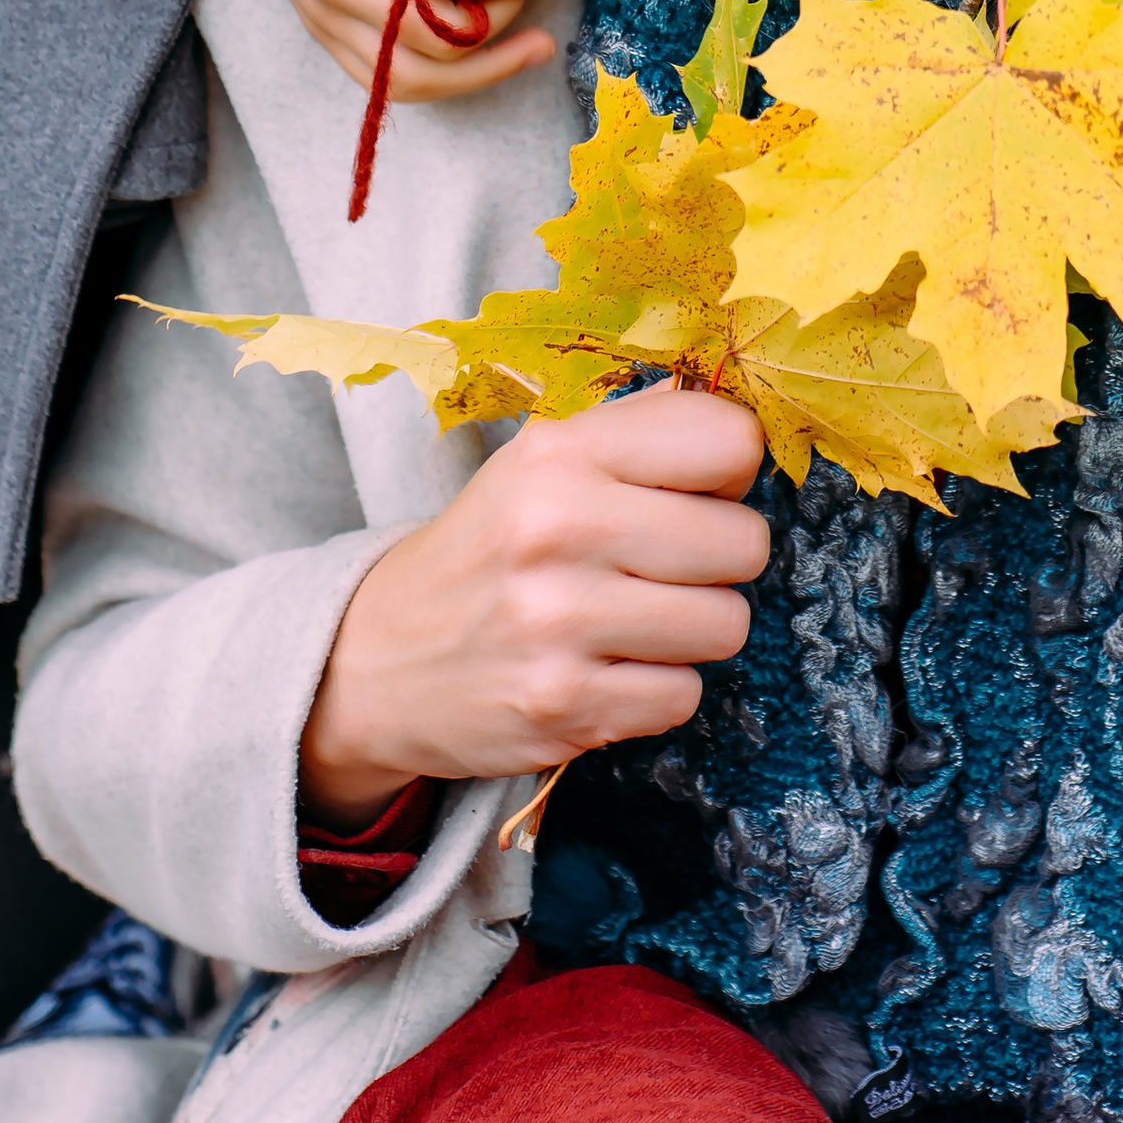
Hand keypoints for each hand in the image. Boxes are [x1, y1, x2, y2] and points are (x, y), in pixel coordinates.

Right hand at [300, 387, 768, 820]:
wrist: (377, 661)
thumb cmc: (488, 548)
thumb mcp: (541, 461)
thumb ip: (639, 428)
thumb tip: (738, 416)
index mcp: (560, 452)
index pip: (727, 440)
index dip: (730, 472)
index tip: (696, 491)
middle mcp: (558, 527)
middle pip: (744, 543)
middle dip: (720, 560)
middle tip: (664, 567)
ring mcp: (559, 623)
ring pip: (726, 624)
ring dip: (693, 630)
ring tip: (636, 620)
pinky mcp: (563, 707)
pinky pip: (683, 697)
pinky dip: (656, 690)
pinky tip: (607, 670)